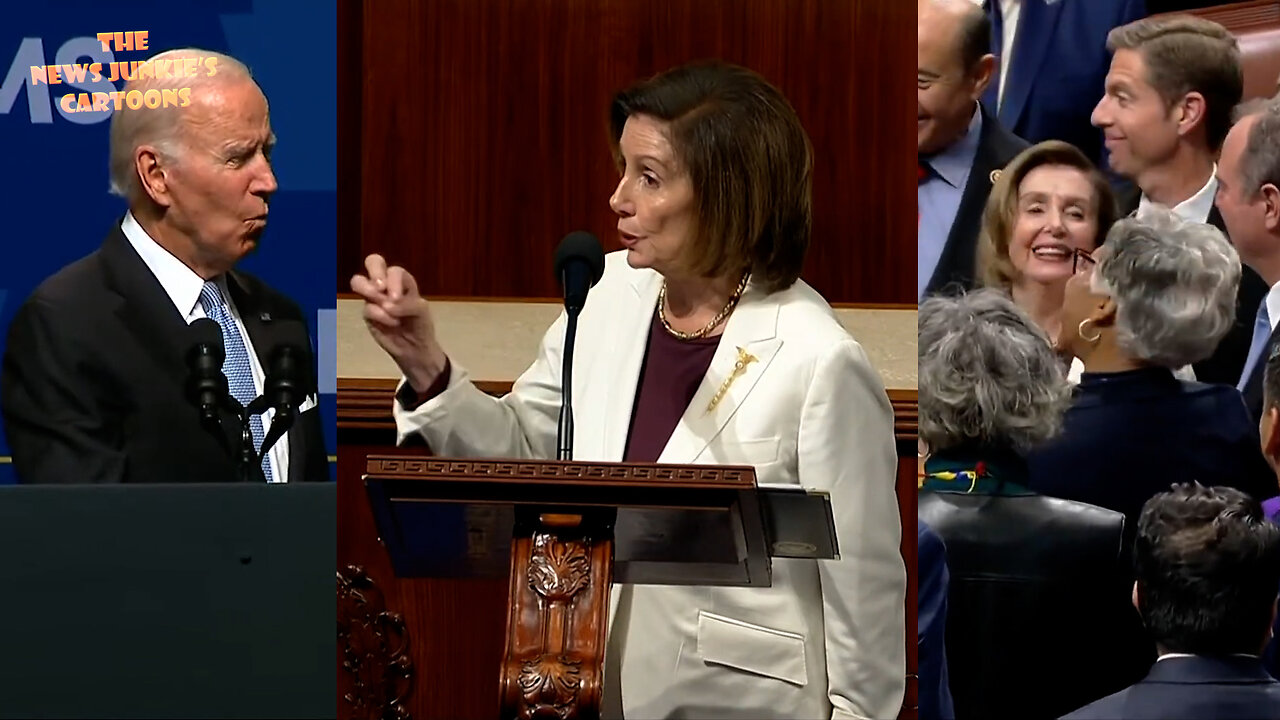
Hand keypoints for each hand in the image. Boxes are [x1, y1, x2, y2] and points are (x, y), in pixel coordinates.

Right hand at [350, 254, 447, 391]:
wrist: (414, 347)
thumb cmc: (420, 323)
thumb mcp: (421, 311)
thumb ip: (407, 304)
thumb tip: (387, 305)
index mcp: (402, 280)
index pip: (393, 271)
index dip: (392, 281)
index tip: (396, 298)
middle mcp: (386, 284)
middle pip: (373, 262)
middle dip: (375, 271)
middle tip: (380, 288)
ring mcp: (374, 298)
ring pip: (359, 281)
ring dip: (366, 289)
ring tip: (377, 300)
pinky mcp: (368, 313)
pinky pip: (367, 309)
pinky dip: (379, 316)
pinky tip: (392, 324)